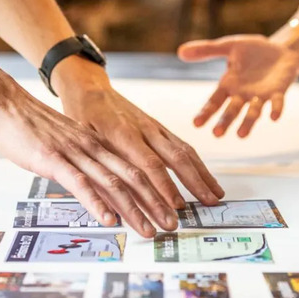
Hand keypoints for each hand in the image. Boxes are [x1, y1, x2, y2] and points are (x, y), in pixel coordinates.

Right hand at [0, 78, 178, 237]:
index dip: (158, 191)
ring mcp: (75, 153)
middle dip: (156, 204)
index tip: (172, 210)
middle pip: (134, 178)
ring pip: (113, 183)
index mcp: (99, 145)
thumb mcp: (67, 145)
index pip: (136, 170)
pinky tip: (108, 220)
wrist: (5, 104)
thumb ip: (83, 163)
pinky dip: (97, 203)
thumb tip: (96, 185)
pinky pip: (80, 183)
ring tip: (149, 230)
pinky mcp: (53, 159)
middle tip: (173, 226)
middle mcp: (94, 148)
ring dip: (134, 209)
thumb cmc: (33, 127)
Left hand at [54, 59, 224, 208]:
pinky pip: (184, 146)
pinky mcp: (160, 128)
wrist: (89, 89)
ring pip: (185, 152)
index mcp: (122, 134)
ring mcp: (155, 128)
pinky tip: (207, 180)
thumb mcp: (83, 145)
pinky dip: (199, 164)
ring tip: (216, 196)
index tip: (176, 207)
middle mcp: (144, 129)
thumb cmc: (82, 119)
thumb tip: (113, 208)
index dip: (165, 186)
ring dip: (203, 175)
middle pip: (175, 158)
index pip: (149, 164)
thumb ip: (100, 172)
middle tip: (207, 206)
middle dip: (194, 184)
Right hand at [178, 34, 298, 137]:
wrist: (281, 50)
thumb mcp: (229, 46)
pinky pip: (277, 102)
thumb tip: (180, 51)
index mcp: (229, 85)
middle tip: (217, 134)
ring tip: (241, 135)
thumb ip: (207, 50)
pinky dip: (276, 109)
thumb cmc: (253, 50)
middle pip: (231, 111)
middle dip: (225, 122)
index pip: (214, 101)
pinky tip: (274, 117)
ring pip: (252, 112)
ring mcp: (260, 96)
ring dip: (247, 122)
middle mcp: (243, 95)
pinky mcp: (278, 92)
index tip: (196, 124)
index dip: (206, 112)